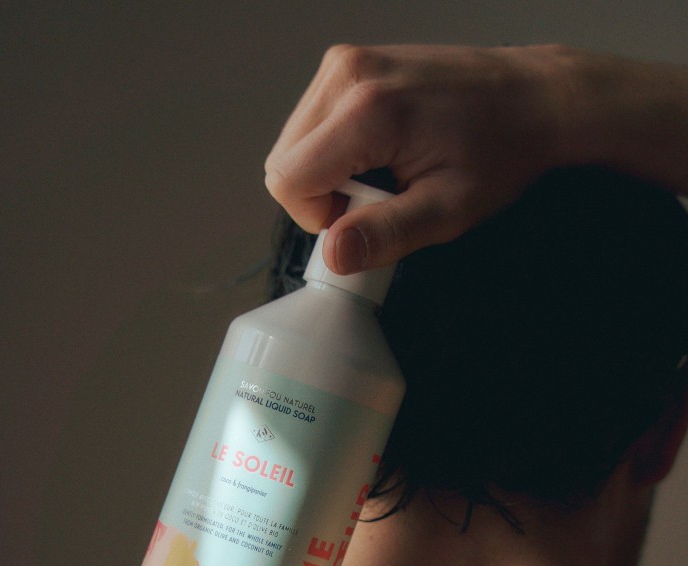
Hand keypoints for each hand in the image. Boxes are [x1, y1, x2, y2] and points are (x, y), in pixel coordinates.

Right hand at [264, 44, 569, 272]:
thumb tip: (334, 255)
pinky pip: (313, 124)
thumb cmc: (498, 150)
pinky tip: (380, 152)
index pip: (287, 179)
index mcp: (367, 112)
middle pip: (283, 161)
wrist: (530, 97)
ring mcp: (346, 62)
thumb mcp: (448, 209)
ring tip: (385, 173)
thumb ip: (387, 234)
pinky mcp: (350, 63)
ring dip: (327, 173)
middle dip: (319, 195)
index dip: (315, 216)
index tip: (360, 220)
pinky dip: (335, 150)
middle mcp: (347, 75)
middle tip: (378, 198)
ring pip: (294, 144)